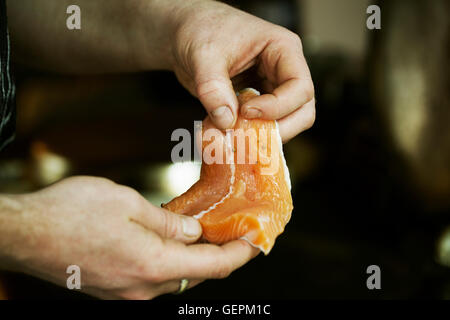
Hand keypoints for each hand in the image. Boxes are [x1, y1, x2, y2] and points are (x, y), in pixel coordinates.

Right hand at [0, 176, 257, 298]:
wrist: (24, 234)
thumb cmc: (72, 212)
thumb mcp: (128, 203)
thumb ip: (168, 222)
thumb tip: (194, 233)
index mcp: (152, 264)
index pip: (213, 266)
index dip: (240, 255)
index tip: (257, 243)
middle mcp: (142, 288)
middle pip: (196, 275)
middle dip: (220, 257)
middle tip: (235, 235)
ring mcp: (126, 294)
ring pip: (175, 279)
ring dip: (195, 260)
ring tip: (208, 236)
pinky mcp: (112, 290)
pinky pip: (153, 280)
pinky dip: (170, 263)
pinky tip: (172, 244)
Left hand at [168, 0, 314, 141]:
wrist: (185, 32)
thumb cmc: (201, 30)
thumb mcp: (204, 55)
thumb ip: (214, 88)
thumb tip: (226, 121)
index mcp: (283, 49)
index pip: (299, 87)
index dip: (277, 107)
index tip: (246, 111)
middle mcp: (283, 70)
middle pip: (302, 111)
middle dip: (278, 129)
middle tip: (248, 137)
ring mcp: (271, 88)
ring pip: (285, 123)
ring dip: (261, 136)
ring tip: (232, 137)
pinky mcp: (256, 102)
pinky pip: (262, 125)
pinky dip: (246, 135)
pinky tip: (224, 134)